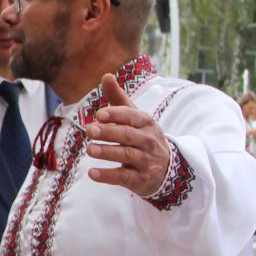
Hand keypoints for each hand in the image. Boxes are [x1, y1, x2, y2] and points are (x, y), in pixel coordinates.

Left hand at [82, 74, 169, 196]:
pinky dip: (108, 175)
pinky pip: (124, 177)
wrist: (166, 168)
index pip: (132, 116)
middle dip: (109, 132)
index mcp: (146, 123)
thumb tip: (106, 75)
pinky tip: (92, 173)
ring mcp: (146, 161)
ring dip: (107, 152)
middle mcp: (148, 141)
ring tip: (89, 150)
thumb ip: (118, 98)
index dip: (116, 115)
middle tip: (89, 130)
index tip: (99, 114)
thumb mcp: (134, 117)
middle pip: (128, 135)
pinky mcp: (140, 179)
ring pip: (127, 155)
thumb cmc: (143, 137)